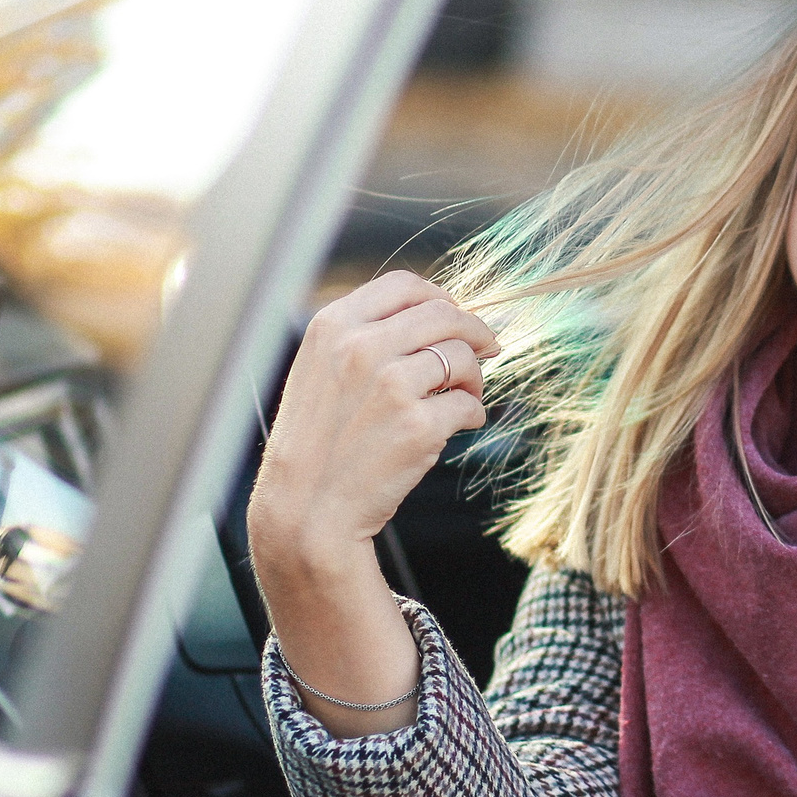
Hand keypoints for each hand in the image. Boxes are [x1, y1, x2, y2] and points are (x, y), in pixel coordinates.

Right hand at [247, 271, 499, 732]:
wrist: (307, 510)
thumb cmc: (317, 445)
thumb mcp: (320, 372)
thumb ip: (363, 338)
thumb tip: (431, 314)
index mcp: (333, 326)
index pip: (403, 286)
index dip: (439, 297)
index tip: (455, 314)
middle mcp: (362, 347)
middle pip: (444, 314)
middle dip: (475, 330)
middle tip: (489, 348)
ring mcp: (392, 385)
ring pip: (463, 357)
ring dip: (475, 377)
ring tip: (465, 396)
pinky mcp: (420, 425)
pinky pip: (469, 405)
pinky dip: (472, 415)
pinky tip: (458, 426)